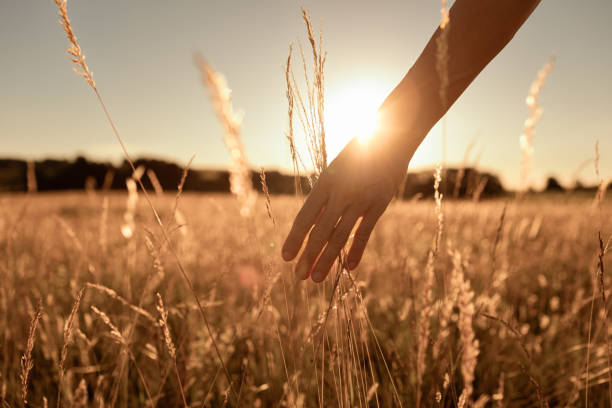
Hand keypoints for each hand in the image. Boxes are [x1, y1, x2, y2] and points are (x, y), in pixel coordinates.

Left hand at [281, 134, 409, 282]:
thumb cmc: (359, 151)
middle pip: (320, 232)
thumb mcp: (336, 167)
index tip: (285, 257)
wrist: (391, 136)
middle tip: (298, 276)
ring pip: (339, 237)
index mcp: (324, 183)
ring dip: (327, 260)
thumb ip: (326, 194)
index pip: (304, 217)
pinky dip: (356, 252)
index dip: (294, 239)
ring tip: (317, 278)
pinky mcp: (379, 205)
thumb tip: (313, 220)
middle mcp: (340, 194)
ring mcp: (360, 201)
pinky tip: (349, 268)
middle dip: (307, 257)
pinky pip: (364, 234)